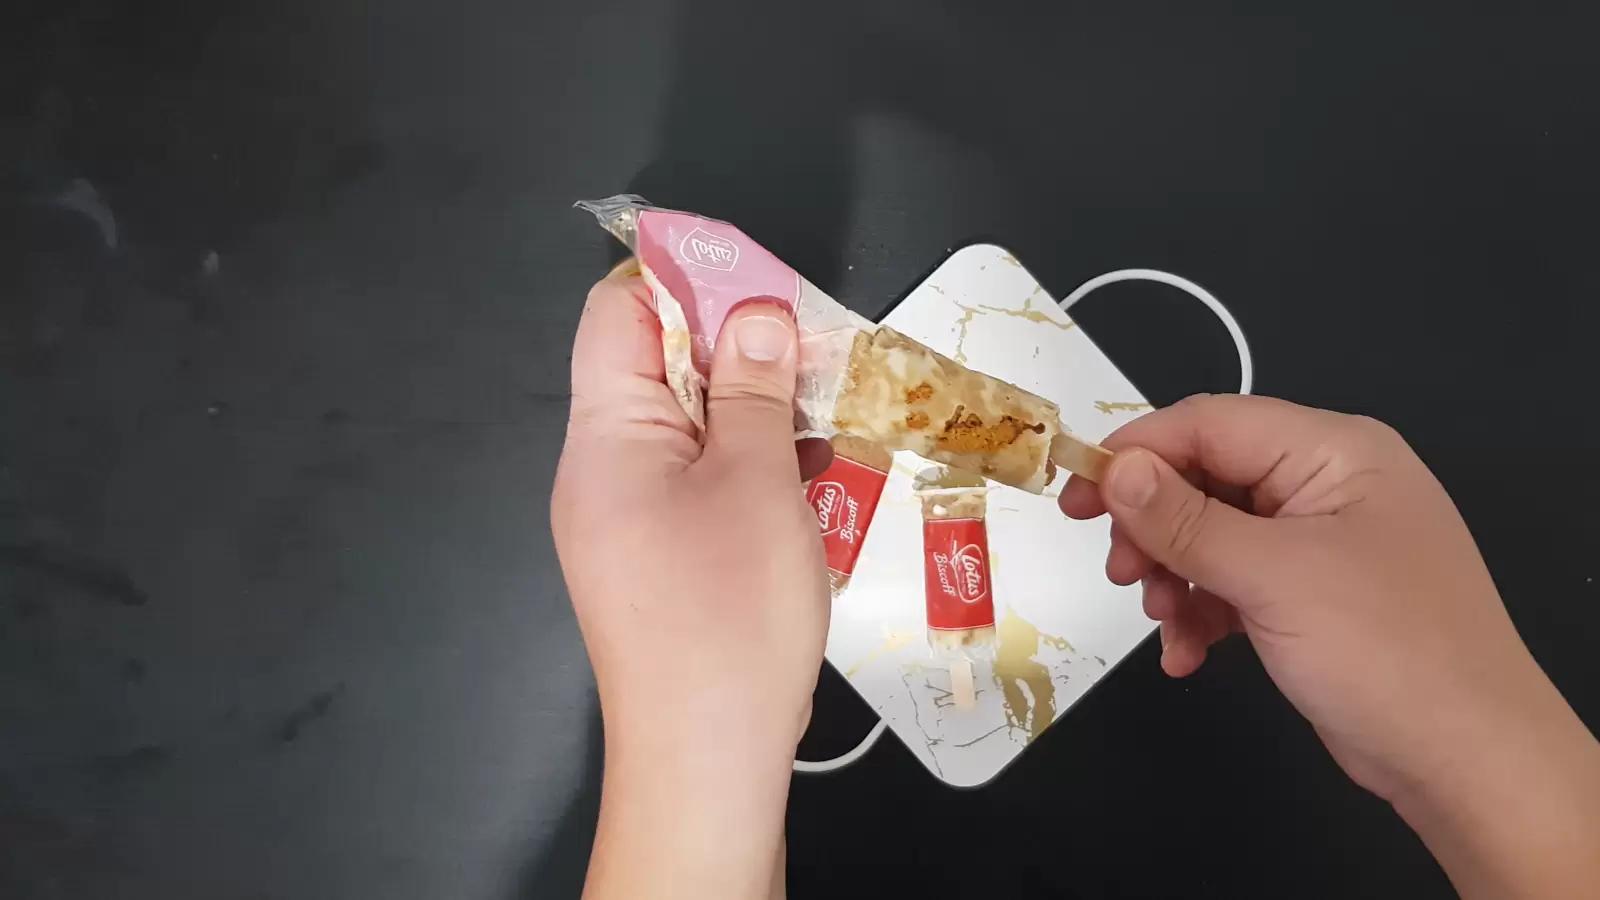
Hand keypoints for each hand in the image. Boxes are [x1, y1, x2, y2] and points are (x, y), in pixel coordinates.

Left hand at [551, 261, 828, 898]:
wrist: (705, 755)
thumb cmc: (728, 613)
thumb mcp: (756, 479)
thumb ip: (752, 385)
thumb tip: (753, 311)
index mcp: (606, 434)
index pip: (618, 314)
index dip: (685, 280)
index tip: (762, 281)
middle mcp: (600, 468)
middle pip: (656, 367)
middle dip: (736, 347)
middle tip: (815, 350)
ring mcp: (626, 518)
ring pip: (687, 427)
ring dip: (753, 410)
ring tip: (825, 414)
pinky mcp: (657, 558)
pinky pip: (696, 482)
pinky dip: (748, 466)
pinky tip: (809, 476)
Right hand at [1061, 394, 1599, 898]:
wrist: (1466, 759)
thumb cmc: (1387, 652)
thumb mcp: (1272, 577)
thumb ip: (1185, 519)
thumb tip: (1116, 468)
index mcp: (1334, 452)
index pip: (1210, 424)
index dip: (1137, 454)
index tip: (1075, 496)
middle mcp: (1329, 484)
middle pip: (1207, 478)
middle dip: (1155, 526)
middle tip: (1120, 571)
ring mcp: (1322, 543)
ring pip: (1213, 535)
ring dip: (1174, 577)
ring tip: (1162, 620)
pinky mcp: (1314, 596)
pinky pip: (1235, 583)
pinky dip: (1202, 613)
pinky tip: (1188, 654)